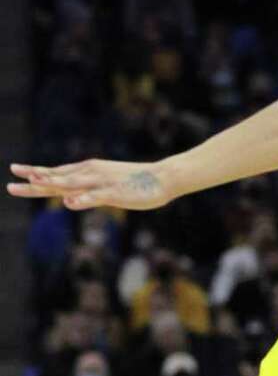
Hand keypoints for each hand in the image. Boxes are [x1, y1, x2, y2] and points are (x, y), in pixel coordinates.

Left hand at [7, 157, 172, 211]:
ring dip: (52, 184)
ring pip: (72, 185)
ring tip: (33, 183)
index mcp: (87, 172)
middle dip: (33, 182)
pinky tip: (69, 203)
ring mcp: (102, 183)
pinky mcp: (116, 193)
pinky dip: (82, 200)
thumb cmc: (136, 183)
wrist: (163, 177)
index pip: (55, 174)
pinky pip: (96, 197)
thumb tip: (68, 198)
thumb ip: (86, 192)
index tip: (15, 172)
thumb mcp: (106, 185)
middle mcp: (90, 174)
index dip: (35, 175)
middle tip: (10, 185)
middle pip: (57, 180)